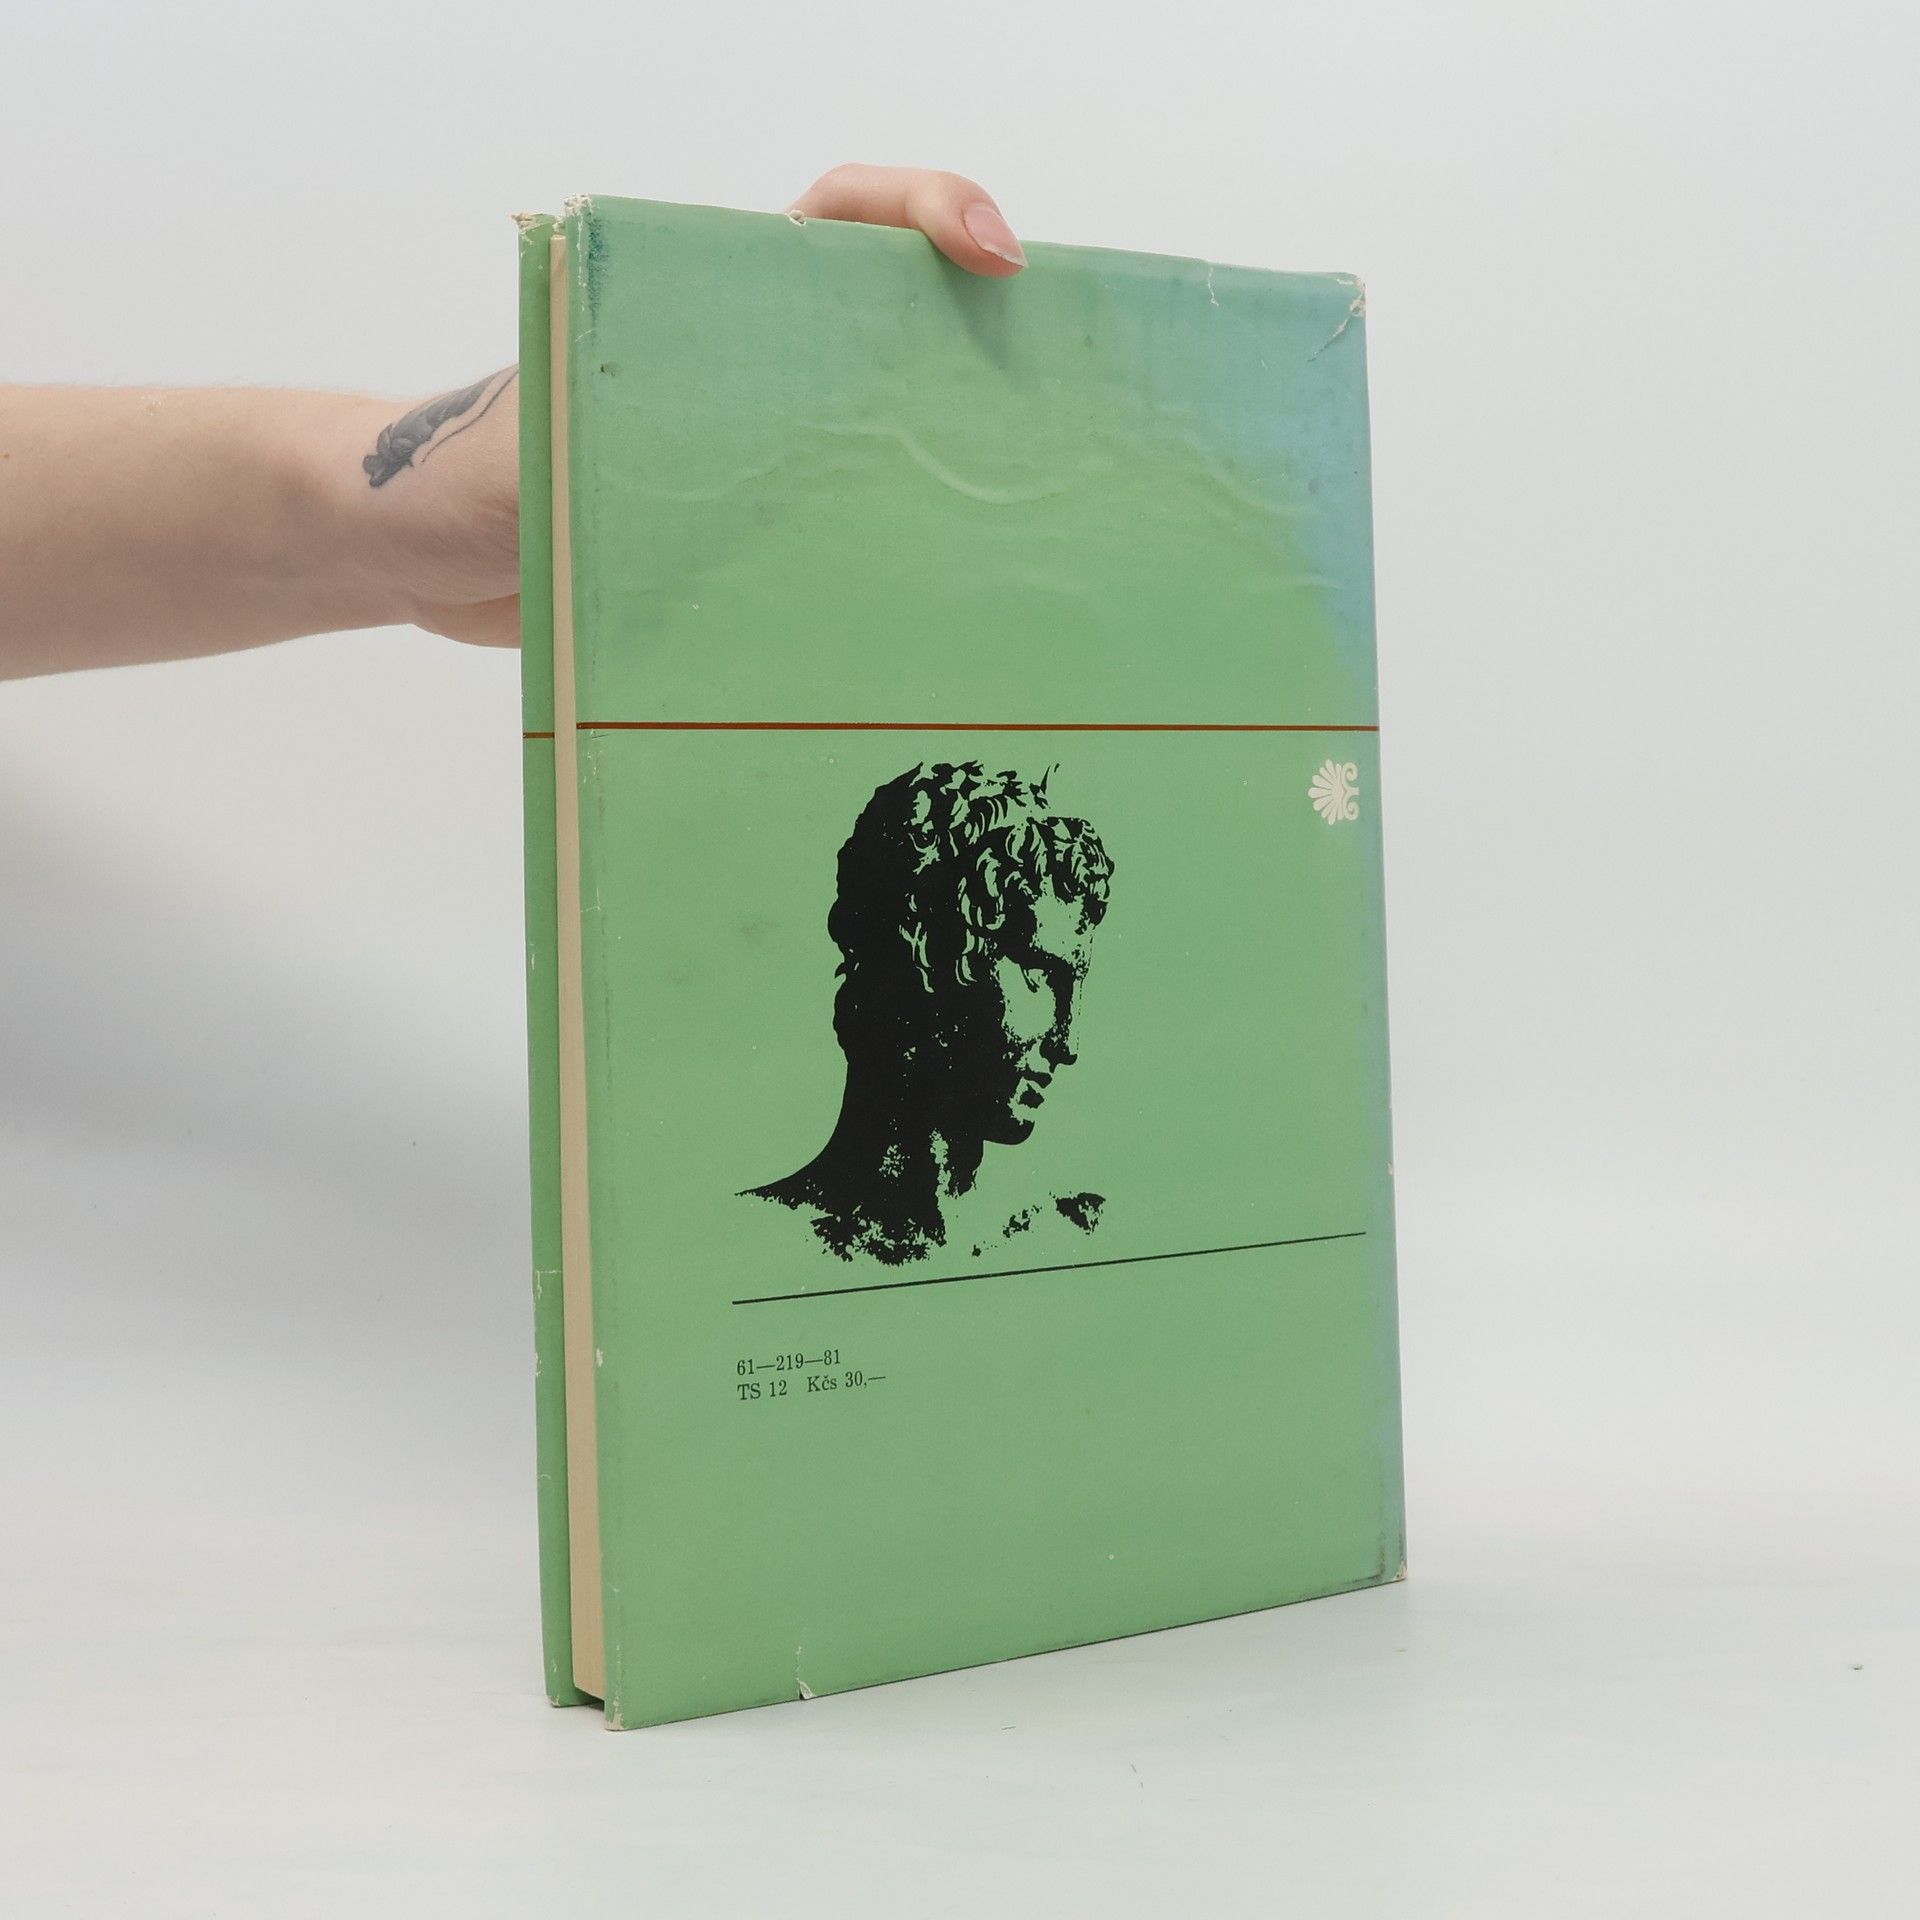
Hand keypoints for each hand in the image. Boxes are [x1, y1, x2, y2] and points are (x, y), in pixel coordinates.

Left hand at [374, 167, 1025, 650]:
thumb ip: (624, 442)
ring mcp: (759, 457)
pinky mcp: (750, 540)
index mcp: (711, 303)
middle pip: (904, 331)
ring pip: (891, 441)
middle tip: (1060, 415)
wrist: (413, 558)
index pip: (844, 219)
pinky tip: (937, 619)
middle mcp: (752, 371)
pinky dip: (894, 568)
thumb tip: (719, 490)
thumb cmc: (458, 471)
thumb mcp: (546, 437)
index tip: (991, 258)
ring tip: (1026, 529)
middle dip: (991, 352)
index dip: (931, 213)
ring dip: (956, 475)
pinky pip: (844, 540)